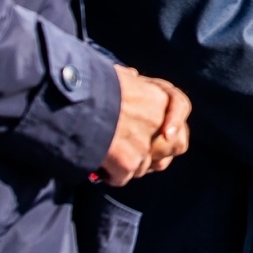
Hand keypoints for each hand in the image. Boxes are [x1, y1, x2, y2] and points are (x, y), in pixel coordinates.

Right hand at [100, 64, 191, 185]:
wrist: (71, 104)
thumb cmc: (89, 85)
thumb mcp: (115, 74)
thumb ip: (129, 79)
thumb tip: (130, 75)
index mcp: (158, 95)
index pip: (182, 106)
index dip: (177, 122)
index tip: (168, 133)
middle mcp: (157, 121)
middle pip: (176, 145)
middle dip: (160, 152)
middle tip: (138, 152)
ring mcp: (144, 144)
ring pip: (145, 166)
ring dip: (130, 165)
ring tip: (109, 155)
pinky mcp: (128, 162)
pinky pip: (123, 178)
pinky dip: (112, 176)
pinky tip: (99, 166)